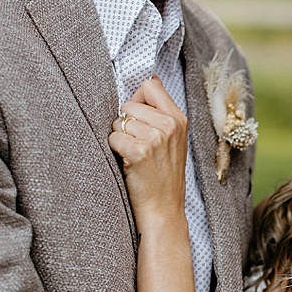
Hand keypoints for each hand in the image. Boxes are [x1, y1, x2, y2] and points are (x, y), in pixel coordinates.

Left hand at [108, 77, 186, 227]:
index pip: (150, 86)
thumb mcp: (172, 140)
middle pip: (129, 104)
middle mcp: (169, 125)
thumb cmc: (163, 176)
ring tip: (134, 155)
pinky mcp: (139, 151)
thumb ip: (161, 112)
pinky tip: (128, 163)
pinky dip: (114, 150)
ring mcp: (155, 138)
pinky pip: (113, 138)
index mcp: (179, 119)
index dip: (137, 100)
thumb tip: (150, 81)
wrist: (163, 209)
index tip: (138, 118)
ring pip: (119, 122)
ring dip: (119, 138)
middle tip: (137, 145)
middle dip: (126, 123)